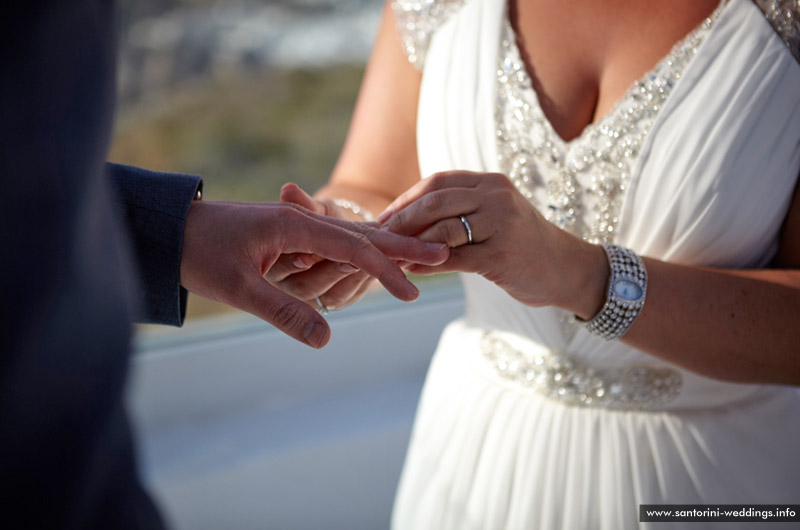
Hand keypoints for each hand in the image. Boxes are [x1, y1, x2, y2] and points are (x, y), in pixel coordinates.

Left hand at [179, 200, 448, 347]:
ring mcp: (294, 226)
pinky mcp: (287, 235)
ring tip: (418, 255)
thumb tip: (326, 339)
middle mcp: (300, 221)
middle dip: (401, 245)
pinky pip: (332, 242)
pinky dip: (359, 251)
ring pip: (350, 236)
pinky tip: (372, 259)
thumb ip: (283, 311)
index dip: (384, 270)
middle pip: (362, 234)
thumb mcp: (238, 288)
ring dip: (385, 246)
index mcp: (293, 226)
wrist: (167, 228)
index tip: (411, 292)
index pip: (352, 248)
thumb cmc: (198, 253)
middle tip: (441, 253)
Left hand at [378, 171, 606, 317]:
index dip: (407, 200)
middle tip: (380, 236)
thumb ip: (460, 211)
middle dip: (402, 219)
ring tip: (392, 256)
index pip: (438, 183)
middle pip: (436, 201)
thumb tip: (408, 221)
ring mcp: (502, 225)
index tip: (385, 218)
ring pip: (442, 229)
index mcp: (491, 183)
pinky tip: (413, 272)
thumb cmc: (523, 245)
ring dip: (411, 244)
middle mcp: (497, 197)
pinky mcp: (502, 256)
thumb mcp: (495, 216)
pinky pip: (455, 259)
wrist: (567, 269)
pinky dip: (429, 265)